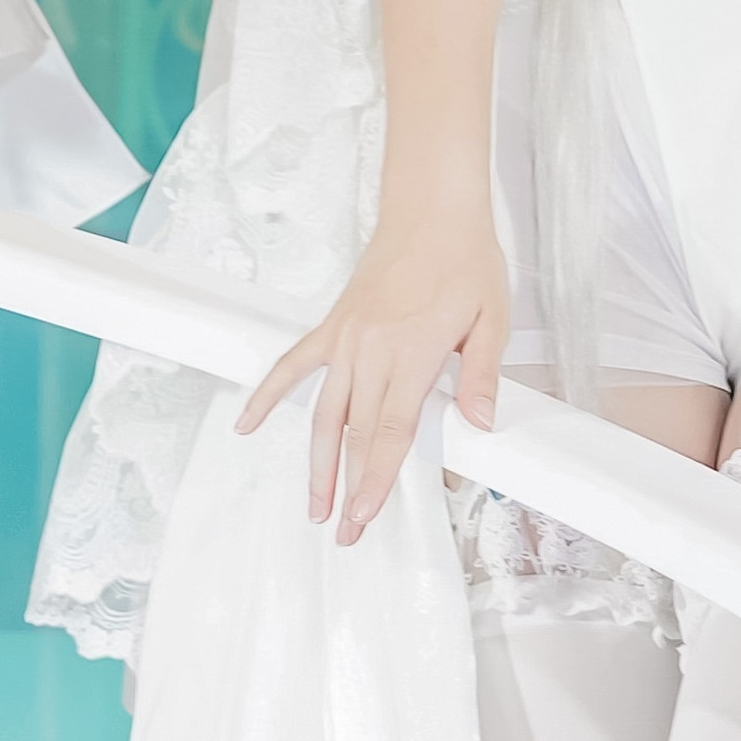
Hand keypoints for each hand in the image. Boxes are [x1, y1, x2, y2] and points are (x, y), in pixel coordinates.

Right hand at [235, 204, 508, 544]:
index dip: (375, 479)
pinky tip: (248, 425)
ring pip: (324, 413)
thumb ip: (480, 375)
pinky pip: (292, 366)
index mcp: (412, 352)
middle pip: (354, 433)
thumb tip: (481, 422)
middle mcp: (372, 350)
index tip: (364, 516)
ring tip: (315, 504)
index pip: (389, 431)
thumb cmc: (465, 258)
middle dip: (348, 488)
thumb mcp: (491, 318)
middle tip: (344, 532)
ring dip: (317, 462)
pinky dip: (267, 396)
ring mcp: (346, 338)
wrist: (432, 209)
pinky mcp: (333, 326)